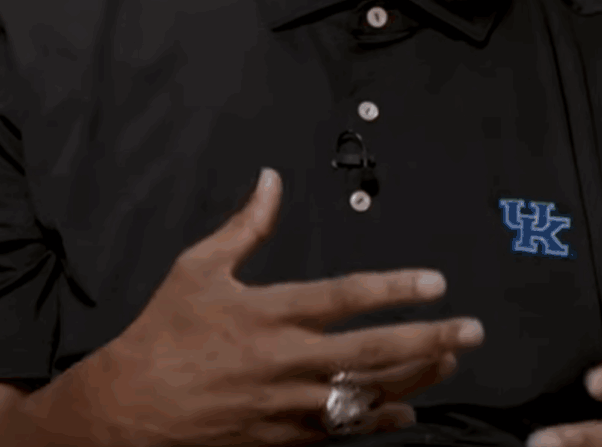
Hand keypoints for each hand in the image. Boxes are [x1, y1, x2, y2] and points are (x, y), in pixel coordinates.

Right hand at [32, 167, 484, 446]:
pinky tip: (407, 410)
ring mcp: (288, 405)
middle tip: (471, 330)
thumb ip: (244, 227)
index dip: (395, 289)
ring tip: (449, 360)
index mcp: (268, 313)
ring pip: (367, 393)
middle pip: (374, 350)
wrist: (130, 410)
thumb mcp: (198, 269)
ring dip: (415, 377)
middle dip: (429, 339)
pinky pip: (344, 430)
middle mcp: (286, 361)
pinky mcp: (283, 438)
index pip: (347, 298)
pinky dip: (378, 420)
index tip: (435, 282)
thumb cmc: (164, 333)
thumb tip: (270, 180)